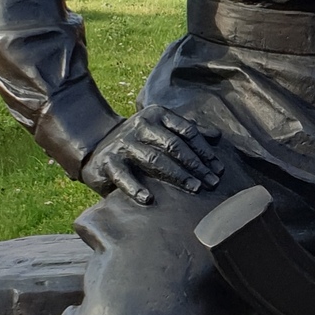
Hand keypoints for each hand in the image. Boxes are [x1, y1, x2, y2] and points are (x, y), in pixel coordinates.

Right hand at [81, 109, 223, 206]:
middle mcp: (141, 125)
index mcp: (157, 115)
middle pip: (174, 145)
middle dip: (196, 165)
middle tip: (212, 182)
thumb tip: (216, 136)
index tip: (218, 169)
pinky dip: (135, 188)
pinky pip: (123, 176)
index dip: (205, 151)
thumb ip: (186, 132)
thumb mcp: (162, 130)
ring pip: (154, 159)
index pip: (187, 131)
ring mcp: (124, 143)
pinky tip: (148, 199)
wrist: (97, 144)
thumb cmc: (139, 141)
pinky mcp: (108, 161)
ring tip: (194, 188)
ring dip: (176, 175)